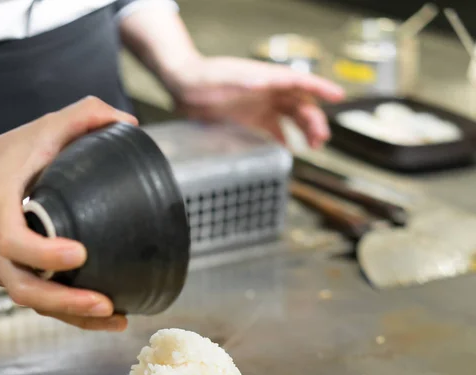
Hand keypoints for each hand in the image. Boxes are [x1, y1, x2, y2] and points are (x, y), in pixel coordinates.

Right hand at [0, 97, 136, 330]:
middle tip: (106, 304)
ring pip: (31, 301)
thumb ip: (84, 116)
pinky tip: (102, 317)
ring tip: (115, 317)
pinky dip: (67, 313)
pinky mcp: (9, 274)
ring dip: (72, 316)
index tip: (80, 254)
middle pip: (22, 288)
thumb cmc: (4, 155)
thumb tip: (130, 122)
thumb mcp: (41, 128)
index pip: (12, 241)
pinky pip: (36, 300)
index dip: (44, 253)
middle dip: (65, 302)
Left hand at [167, 56, 344, 148]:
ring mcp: (260, 106)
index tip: (337, 96)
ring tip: (314, 146)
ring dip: (304, 132)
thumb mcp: (223, 76)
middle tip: (321, 139)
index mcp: (266, 78)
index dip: (320, 88)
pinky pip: (273, 132)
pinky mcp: (251, 121)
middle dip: (314, 120)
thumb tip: (264, 81)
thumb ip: (243, 79)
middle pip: (300, 105)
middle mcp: (268, 92)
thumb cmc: (203, 77)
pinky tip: (288, 152)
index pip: (300, 82)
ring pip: (291, 119)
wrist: (183, 86)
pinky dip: (282, 141)